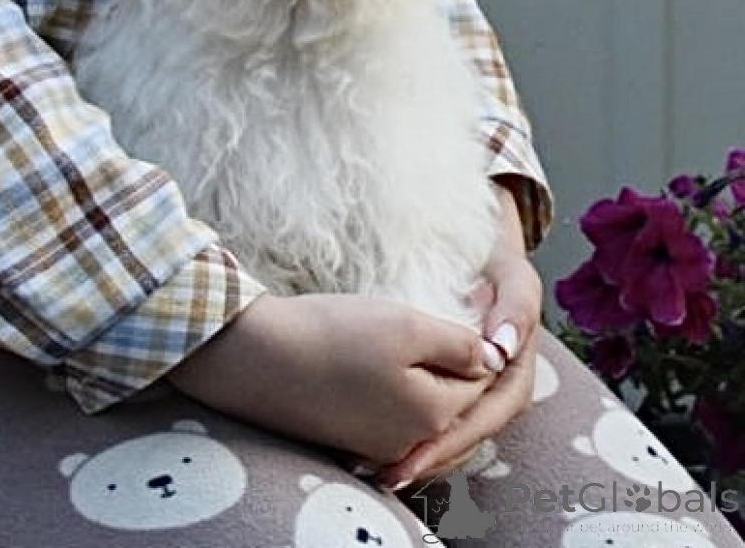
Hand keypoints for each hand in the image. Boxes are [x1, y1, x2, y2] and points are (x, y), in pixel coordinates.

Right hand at [168, 292, 498, 464]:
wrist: (254, 357)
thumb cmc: (332, 334)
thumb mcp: (407, 326)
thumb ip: (460, 345)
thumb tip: (492, 360)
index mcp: (434, 415)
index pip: (481, 380)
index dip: (477, 339)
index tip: (466, 302)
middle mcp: (409, 442)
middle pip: (454, 402)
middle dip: (456, 365)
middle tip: (441, 322)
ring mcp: (374, 445)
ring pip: (421, 410)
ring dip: (426, 380)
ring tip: (410, 340)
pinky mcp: (344, 437)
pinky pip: (389, 418)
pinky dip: (394, 394)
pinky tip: (377, 365)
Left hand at [379, 181, 543, 485]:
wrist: (480, 251)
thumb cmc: (497, 263)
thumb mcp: (514, 278)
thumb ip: (516, 308)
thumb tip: (500, 351)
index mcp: (515, 373)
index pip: (488, 414)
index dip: (455, 436)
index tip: (420, 450)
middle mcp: (496, 390)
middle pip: (466, 434)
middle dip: (431, 457)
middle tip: (390, 474)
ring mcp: (473, 390)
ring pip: (450, 433)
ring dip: (419, 455)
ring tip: (379, 471)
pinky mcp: (448, 383)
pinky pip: (433, 417)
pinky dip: (412, 434)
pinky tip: (379, 447)